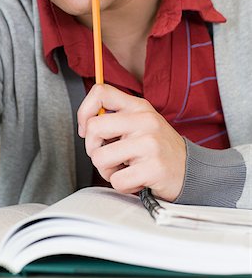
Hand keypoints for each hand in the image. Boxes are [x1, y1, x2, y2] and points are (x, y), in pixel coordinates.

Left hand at [78, 84, 186, 201]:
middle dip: (92, 148)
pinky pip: (116, 181)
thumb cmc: (159, 148)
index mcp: (139, 107)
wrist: (191, 170)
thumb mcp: (141, 123)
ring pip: (100, 158)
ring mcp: (150, 144)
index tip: (87, 129)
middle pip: (94, 127)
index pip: (100, 92)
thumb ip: (116, 118)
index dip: (84, 112)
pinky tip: (136, 179)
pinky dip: (123, 185)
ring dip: (107, 171)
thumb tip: (86, 123)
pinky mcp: (153, 168)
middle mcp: (144, 120)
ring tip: (125, 168)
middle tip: (107, 155)